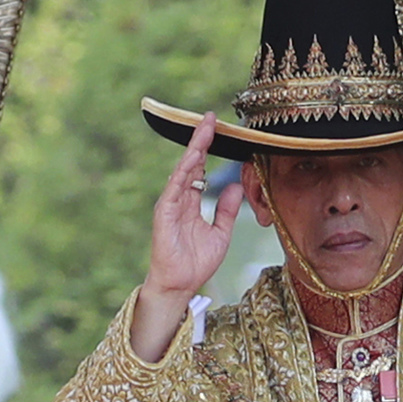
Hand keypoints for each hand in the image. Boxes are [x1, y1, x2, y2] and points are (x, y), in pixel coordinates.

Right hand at [131, 114, 243, 361]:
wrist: (180, 285)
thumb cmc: (197, 263)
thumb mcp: (222, 233)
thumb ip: (227, 210)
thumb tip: (237, 187)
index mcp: (192, 202)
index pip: (201, 168)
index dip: (209, 148)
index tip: (218, 127)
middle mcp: (180, 199)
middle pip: (192, 163)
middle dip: (201, 140)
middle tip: (211, 117)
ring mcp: (171, 204)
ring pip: (183, 170)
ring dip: (194, 149)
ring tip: (204, 129)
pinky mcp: (165, 213)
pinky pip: (175, 187)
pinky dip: (185, 171)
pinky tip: (195, 157)